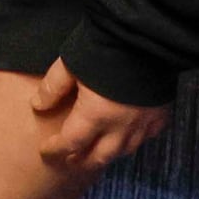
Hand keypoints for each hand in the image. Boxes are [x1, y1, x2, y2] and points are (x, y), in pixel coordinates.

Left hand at [30, 60, 167, 169]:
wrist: (144, 36)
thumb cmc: (103, 48)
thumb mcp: (69, 64)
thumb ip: (52, 88)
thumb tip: (38, 105)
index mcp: (95, 115)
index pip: (71, 144)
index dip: (56, 150)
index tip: (45, 151)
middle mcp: (120, 126)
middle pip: (99, 157)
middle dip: (82, 161)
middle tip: (69, 161)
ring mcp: (143, 123)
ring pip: (124, 151)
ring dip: (107, 154)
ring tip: (95, 152)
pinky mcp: (160, 114)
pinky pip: (147, 137)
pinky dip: (134, 140)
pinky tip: (128, 135)